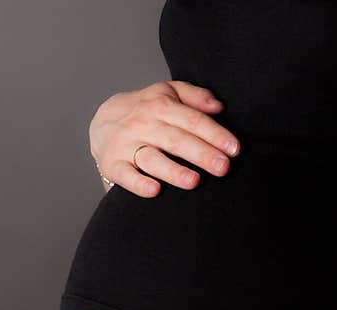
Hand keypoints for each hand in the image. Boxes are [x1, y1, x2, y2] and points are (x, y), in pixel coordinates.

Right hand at [89, 80, 240, 196]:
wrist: (102, 121)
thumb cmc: (146, 110)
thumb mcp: (167, 93)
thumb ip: (194, 96)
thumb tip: (218, 107)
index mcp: (160, 105)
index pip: (192, 120)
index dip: (215, 134)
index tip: (234, 149)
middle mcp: (143, 124)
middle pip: (176, 140)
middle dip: (201, 154)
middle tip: (223, 167)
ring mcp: (126, 145)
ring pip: (152, 159)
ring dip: (173, 171)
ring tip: (194, 181)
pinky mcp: (113, 164)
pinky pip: (126, 175)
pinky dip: (138, 183)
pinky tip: (155, 190)